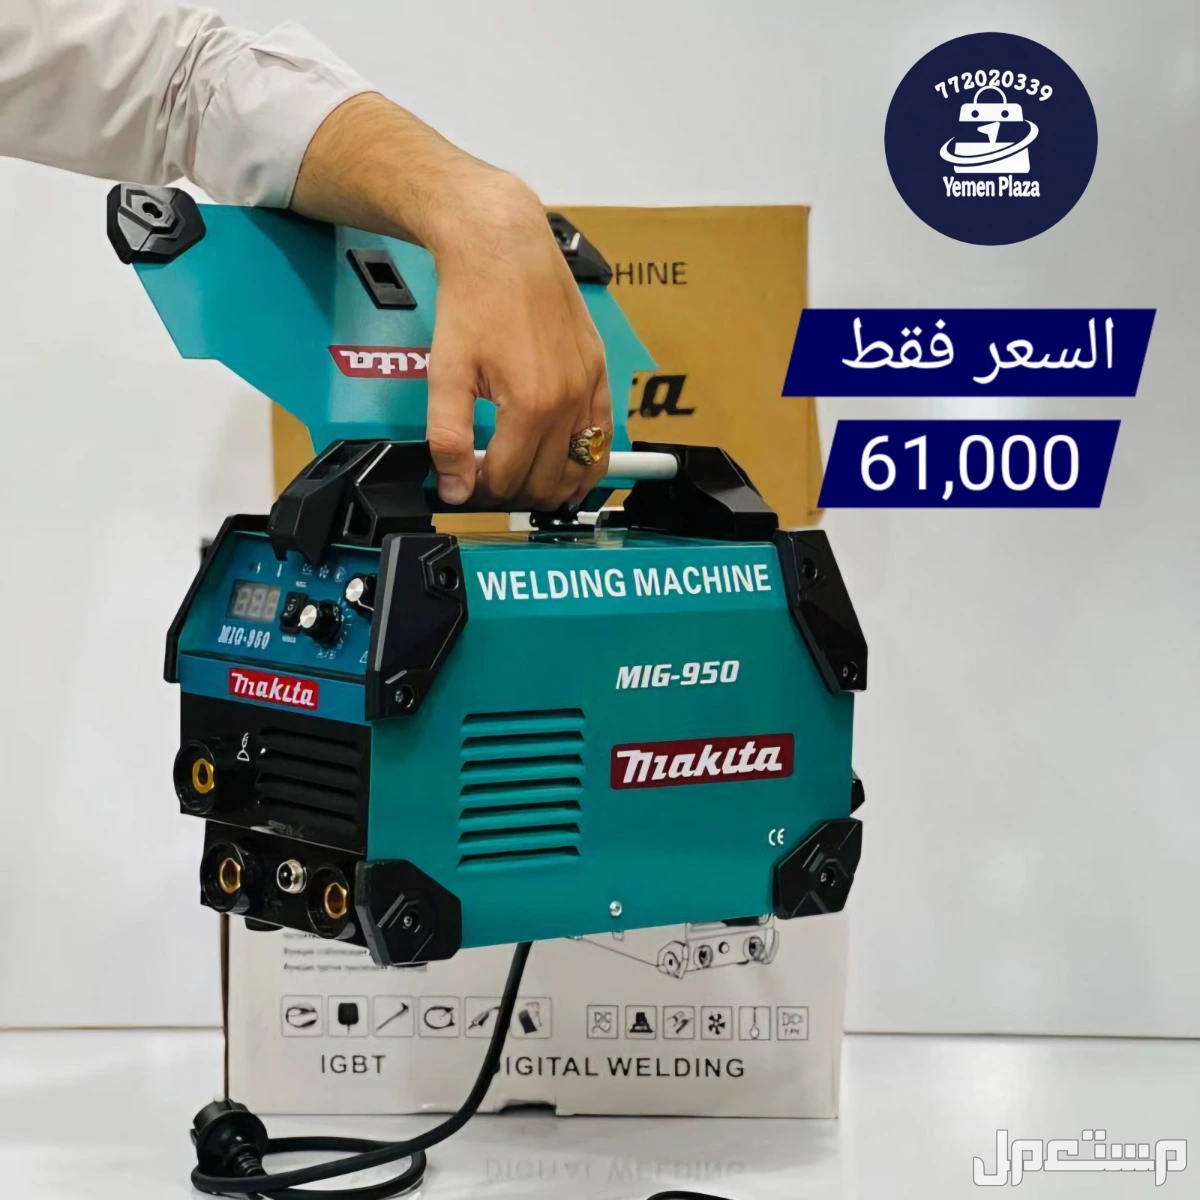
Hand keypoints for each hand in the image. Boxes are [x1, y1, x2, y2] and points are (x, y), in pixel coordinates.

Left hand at [425, 175, 610, 508]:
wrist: (504, 244)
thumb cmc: (476, 297)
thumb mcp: (446, 372)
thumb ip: (449, 437)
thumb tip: (454, 486)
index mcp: (530, 405)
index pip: (510, 479)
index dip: (483, 491)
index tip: (466, 484)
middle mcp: (568, 400)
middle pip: (546, 481)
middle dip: (516, 493)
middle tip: (490, 484)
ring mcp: (590, 387)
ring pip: (581, 467)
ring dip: (555, 487)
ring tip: (529, 489)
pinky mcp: (600, 372)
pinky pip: (604, 437)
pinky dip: (589, 462)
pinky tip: (572, 473)